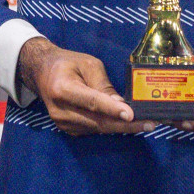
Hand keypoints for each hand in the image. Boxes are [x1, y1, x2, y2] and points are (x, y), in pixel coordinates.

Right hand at [17, 36, 155, 136]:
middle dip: (126, 124)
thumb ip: (103, 85)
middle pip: (98, 121)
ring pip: (98, 128)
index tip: (131, 114)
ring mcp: (62, 123)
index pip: (91, 101)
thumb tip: (122, 105)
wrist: (42, 73)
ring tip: (145, 123)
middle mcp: (60, 110)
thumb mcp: (88, 64)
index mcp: (62, 88)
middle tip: (150, 123)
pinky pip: (94, 130)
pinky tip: (126, 123)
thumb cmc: (68, 64)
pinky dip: (111, 126)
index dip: (111, 109)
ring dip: (122, 127)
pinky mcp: (67, 130)